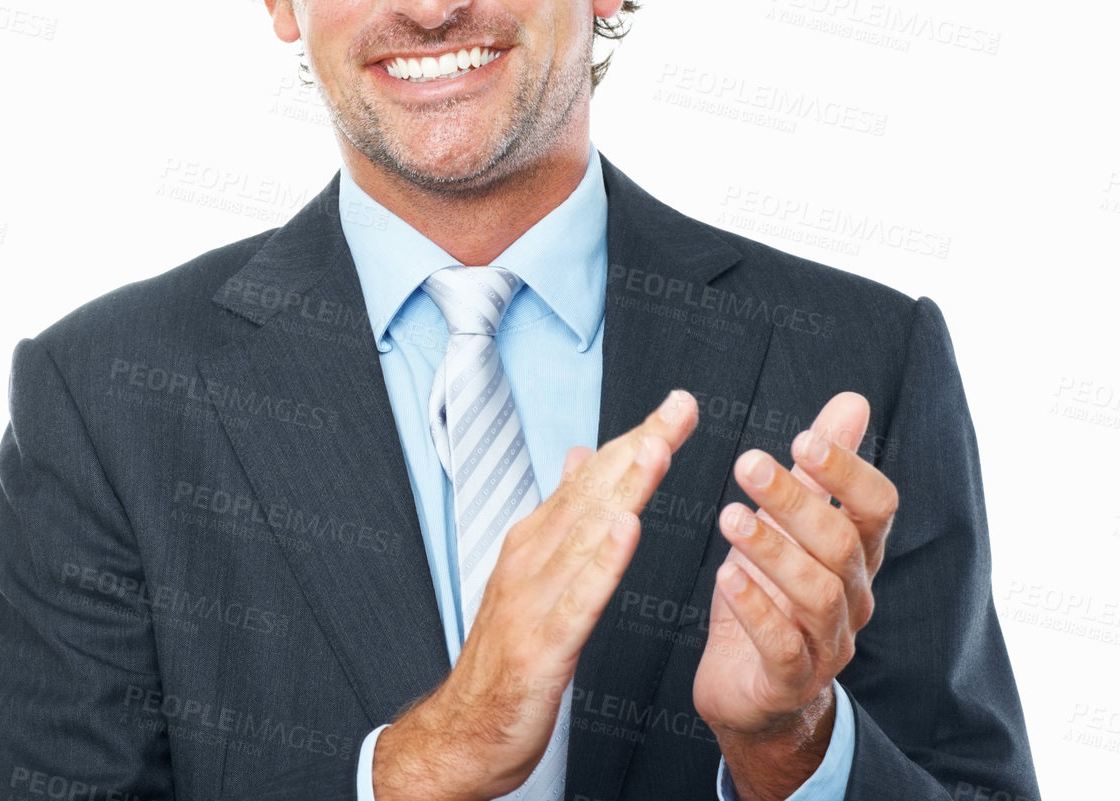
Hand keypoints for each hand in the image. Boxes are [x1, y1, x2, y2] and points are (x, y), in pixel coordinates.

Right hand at [373, 390, 700, 800]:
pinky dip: (602, 561)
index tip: (674, 407)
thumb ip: (559, 518)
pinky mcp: (541, 645)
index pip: (590, 481)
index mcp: (533, 545)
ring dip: (623, 488)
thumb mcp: (533, 577)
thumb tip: (579, 458)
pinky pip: (578, 598)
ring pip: (585, 534)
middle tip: (677, 409)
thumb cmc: (504, 659)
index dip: (633, 440)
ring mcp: (532, 600)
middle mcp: (530, 561)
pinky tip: (626, 530)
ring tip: (657, 448)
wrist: (462, 732)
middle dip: (637, 447)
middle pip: (591, 494)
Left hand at [692, 392, 898, 800]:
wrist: (752, 690)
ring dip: (773, 551)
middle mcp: (853, 596)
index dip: (848, 471)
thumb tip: (853, 401)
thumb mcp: (792, 524)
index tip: (803, 437)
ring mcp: (827, 643)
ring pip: (818, 594)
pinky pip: (783, 646)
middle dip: (797, 501)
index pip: (878, 507)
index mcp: (856, 554)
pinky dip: (755, 610)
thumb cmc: (772, 593)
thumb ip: (823, 468)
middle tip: (746, 463)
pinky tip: (725, 578)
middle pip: (842, 544)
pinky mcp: (790, 680)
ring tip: (728, 517)